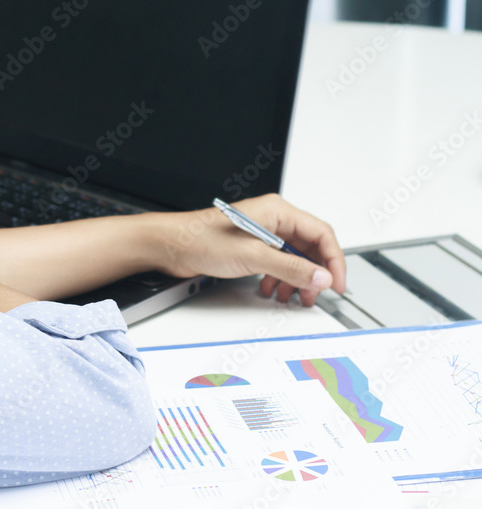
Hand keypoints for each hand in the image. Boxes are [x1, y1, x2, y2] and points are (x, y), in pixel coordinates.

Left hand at [158, 194, 345, 305]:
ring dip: (295, 279)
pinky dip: (278, 278)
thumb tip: (321, 277)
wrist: (170, 246)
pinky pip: (275, 263)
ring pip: (292, 257)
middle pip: (309, 247)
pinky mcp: (249, 247)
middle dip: (313, 273)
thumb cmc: (201, 239)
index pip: (321, 234)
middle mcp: (272, 220)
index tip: (336, 283)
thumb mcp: (253, 257)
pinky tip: (270, 290)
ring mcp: (260, 234)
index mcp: (278, 211)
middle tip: (315, 295)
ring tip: (292, 297)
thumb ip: (290, 268)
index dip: (333, 260)